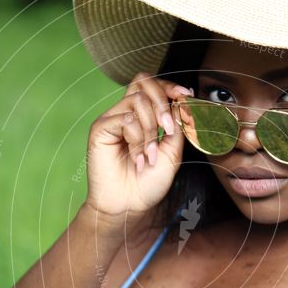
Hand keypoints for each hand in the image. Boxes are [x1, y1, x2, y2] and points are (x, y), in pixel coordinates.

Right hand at [84, 71, 189, 225]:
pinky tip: (137, 159)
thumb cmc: (149, 182)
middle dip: (162, 103)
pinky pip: (125, 118)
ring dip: (151, 130)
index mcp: (143, 115)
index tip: (187, 95)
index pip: (153, 85)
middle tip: (168, 130)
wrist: (129, 205)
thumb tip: (182, 100)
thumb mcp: (173, 151)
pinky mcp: (100, 128)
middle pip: (143, 82)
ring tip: (149, 156)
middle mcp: (126, 113)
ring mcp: (112, 119)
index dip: (170, 86)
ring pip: (137, 101)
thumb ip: (177, 125)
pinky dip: (137, 139)